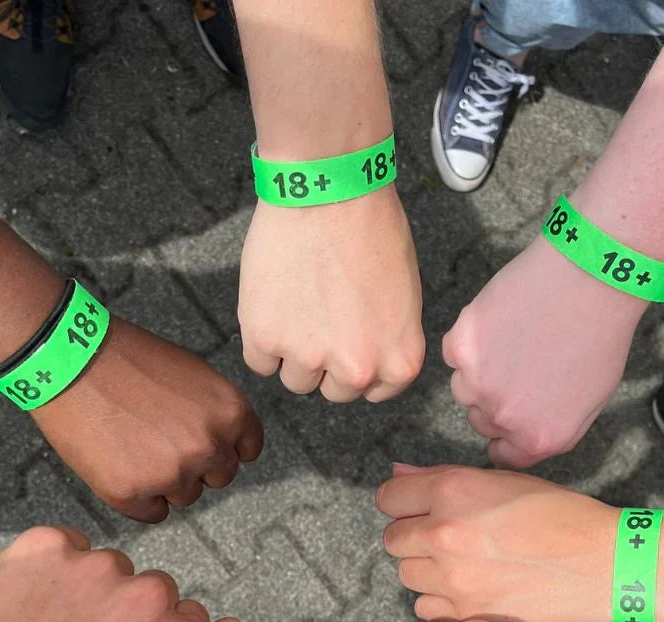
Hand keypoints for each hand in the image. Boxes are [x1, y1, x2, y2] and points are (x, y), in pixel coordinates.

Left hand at [0, 526, 238, 621]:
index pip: (190, 620)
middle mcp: (145, 595)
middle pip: (153, 591)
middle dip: (125, 618)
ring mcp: (93, 566)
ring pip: (109, 570)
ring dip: (86, 595)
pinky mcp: (45, 546)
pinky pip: (64, 548)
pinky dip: (48, 573)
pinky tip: (24, 614)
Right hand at [31, 317, 263, 521]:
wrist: (70, 358)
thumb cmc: (128, 360)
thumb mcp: (193, 374)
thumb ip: (216, 412)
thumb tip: (227, 442)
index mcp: (231, 412)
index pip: (247, 450)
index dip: (224, 446)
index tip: (203, 440)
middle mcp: (208, 447)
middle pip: (218, 477)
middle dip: (196, 465)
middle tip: (159, 440)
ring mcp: (171, 474)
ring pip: (185, 496)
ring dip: (166, 481)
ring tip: (133, 445)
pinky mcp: (132, 494)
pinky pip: (152, 512)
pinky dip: (138, 497)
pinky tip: (119, 464)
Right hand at [239, 188, 423, 401]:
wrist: (329, 190)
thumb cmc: (372, 229)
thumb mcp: (404, 295)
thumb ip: (388, 338)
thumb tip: (369, 357)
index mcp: (399, 361)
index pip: (373, 390)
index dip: (359, 362)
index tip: (350, 338)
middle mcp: (357, 370)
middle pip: (333, 390)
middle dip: (326, 360)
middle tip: (320, 315)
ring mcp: (308, 357)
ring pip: (295, 380)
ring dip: (292, 351)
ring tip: (297, 303)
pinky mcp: (265, 339)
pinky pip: (259, 361)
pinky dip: (262, 339)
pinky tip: (274, 301)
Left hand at [378, 464, 616, 621]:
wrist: (603, 564)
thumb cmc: (560, 516)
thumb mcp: (502, 480)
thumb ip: (442, 479)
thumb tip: (398, 476)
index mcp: (451, 490)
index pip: (388, 498)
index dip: (403, 504)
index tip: (417, 510)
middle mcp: (442, 532)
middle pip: (392, 540)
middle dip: (414, 539)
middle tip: (448, 540)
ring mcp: (452, 577)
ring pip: (407, 576)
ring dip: (427, 571)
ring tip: (465, 567)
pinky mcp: (465, 613)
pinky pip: (426, 608)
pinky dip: (441, 603)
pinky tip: (470, 592)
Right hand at [444, 237, 646, 465]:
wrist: (592, 278)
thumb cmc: (600, 334)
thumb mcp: (591, 400)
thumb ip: (552, 428)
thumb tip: (524, 437)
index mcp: (538, 438)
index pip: (501, 455)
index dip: (505, 433)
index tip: (511, 412)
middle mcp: (504, 419)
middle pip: (479, 420)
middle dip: (494, 398)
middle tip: (520, 363)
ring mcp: (478, 384)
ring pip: (463, 386)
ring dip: (479, 368)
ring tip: (515, 337)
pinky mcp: (461, 347)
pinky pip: (453, 352)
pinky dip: (470, 338)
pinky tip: (501, 320)